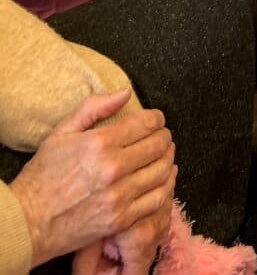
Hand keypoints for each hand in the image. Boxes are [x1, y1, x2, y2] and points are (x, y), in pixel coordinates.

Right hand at [9, 91, 175, 267]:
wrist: (28, 222)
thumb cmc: (43, 176)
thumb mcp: (62, 131)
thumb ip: (94, 107)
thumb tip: (125, 93)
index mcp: (100, 143)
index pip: (146, 123)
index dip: (157, 118)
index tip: (156, 119)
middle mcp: (113, 169)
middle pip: (158, 145)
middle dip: (164, 136)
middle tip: (162, 135)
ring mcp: (119, 196)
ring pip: (161, 171)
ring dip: (167, 158)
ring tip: (164, 154)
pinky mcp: (121, 220)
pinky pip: (157, 199)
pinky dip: (166, 185)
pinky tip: (162, 178)